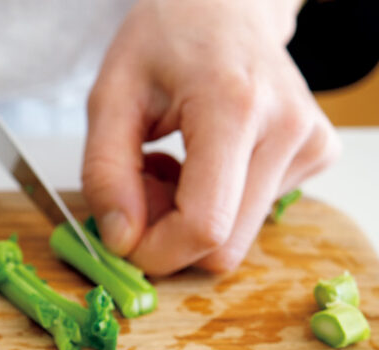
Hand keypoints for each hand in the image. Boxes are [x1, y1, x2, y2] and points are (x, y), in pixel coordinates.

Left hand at [82, 0, 339, 274]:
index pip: (204, 226)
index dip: (155, 251)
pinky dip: (214, 204)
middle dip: (167, 236)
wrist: (223, 6)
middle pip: (221, 246)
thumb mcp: (110, 98)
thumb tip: (121, 240)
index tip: (121, 237)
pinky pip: (251, 218)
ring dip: (188, 218)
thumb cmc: (165, 41)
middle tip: (141, 187)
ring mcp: (310, 143)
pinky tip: (200, 161)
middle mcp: (286, 129)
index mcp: (233, 108)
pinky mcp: (317, 154)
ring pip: (234, 238)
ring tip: (170, 163)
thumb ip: (105, 174)